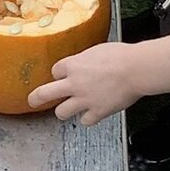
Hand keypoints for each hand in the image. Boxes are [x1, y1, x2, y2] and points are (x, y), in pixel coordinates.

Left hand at [28, 42, 144, 126]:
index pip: (55, 71)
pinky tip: (92, 114)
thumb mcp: (96, 50)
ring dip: (64, 111)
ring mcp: (84, 99)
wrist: (136, 69)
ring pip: (61, 112)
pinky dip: (89, 118)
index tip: (62, 76)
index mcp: (73, 65)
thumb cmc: (122, 56)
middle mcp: (74, 83)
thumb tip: (83, 63)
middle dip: (36, 98)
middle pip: (44, 93)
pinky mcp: (97, 111)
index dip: (59, 74)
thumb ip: (84, 60)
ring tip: (67, 110)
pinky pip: (86, 121)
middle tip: (33, 101)